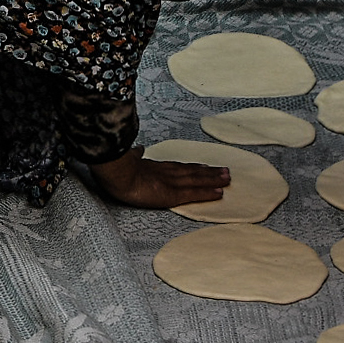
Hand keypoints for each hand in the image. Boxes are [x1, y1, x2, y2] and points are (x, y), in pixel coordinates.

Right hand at [88, 153, 229, 210]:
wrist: (116, 172)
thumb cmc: (118, 166)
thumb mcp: (128, 157)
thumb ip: (135, 155)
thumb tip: (138, 148)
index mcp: (156, 167)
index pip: (178, 167)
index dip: (193, 167)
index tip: (203, 167)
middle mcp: (167, 172)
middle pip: (193, 172)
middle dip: (210, 172)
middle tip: (225, 171)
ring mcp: (171, 182)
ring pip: (198, 180)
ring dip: (214, 180)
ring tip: (227, 178)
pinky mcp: (172, 194)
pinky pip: (194, 193)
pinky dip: (208, 193)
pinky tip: (219, 194)